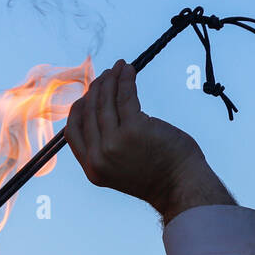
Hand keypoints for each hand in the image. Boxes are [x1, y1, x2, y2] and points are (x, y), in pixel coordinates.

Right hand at [65, 59, 229, 218]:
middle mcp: (99, 157)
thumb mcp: (121, 167)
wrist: (181, 187)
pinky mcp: (134, 129)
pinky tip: (128, 69)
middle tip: (107, 74)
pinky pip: (125, 96)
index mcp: (93, 169)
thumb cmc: (157, 175)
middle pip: (89, 112)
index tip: (89, 95)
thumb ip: (107, 149)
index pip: (73, 132)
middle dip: (97, 89)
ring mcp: (114, 143)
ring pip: (105, 102)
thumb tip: (99, 112)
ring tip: (119, 67)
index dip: (79, 109)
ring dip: (111, 79)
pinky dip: (125, 79)